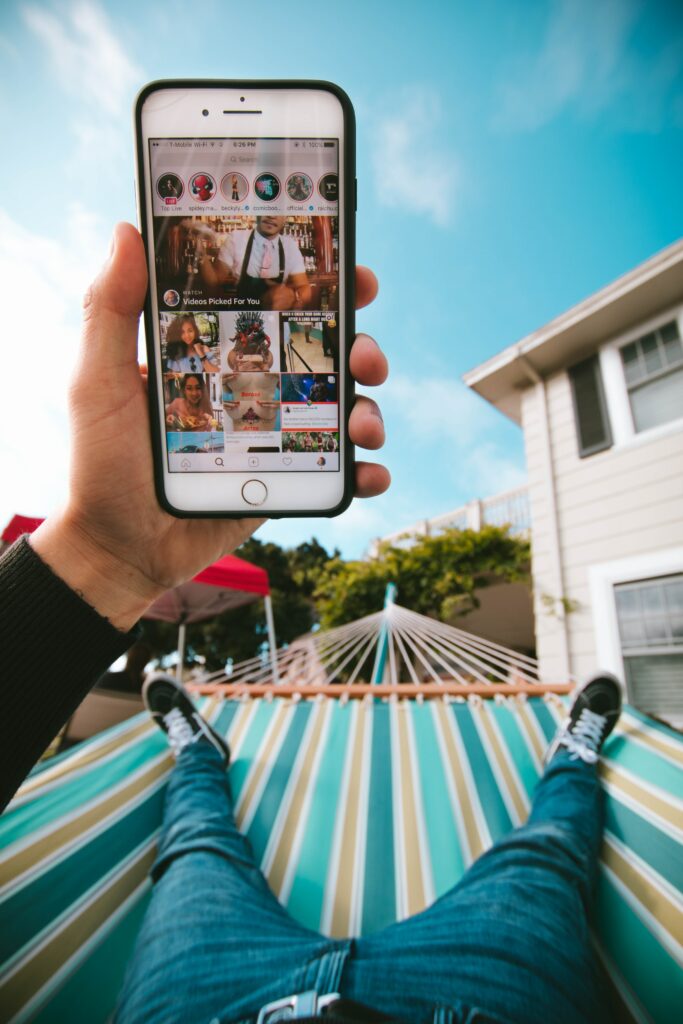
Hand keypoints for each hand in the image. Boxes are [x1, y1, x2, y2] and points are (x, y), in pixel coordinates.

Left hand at [31, 223, 388, 630]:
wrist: (121, 550)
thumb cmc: (102, 464)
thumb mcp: (98, 381)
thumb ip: (110, 311)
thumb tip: (127, 232)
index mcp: (217, 355)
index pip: (274, 308)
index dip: (319, 287)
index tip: (349, 273)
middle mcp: (254, 388)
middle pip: (323, 356)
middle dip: (360, 347)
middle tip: (364, 356)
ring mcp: (275, 435)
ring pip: (341, 409)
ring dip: (369, 409)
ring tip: (363, 426)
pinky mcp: (286, 481)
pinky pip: (338, 471)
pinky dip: (366, 470)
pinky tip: (369, 473)